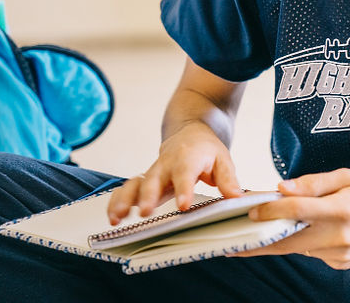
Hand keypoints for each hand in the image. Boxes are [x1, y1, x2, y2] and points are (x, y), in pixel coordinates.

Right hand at [106, 121, 241, 224]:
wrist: (190, 132)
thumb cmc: (206, 149)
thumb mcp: (223, 159)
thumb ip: (228, 179)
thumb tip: (236, 197)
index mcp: (187, 157)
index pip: (185, 173)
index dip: (184, 189)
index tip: (183, 206)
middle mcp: (166, 164)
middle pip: (153, 178)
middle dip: (147, 196)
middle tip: (145, 212)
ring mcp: (153, 172)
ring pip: (134, 183)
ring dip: (124, 199)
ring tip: (117, 218)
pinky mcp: (145, 181)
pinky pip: (128, 189)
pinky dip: (117, 201)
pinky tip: (113, 217)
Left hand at [235, 168, 349, 269]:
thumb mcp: (348, 176)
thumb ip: (314, 183)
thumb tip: (284, 187)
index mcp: (341, 210)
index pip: (296, 211)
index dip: (269, 211)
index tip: (250, 209)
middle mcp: (339, 236)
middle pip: (289, 241)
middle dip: (259, 241)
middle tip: (234, 242)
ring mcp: (341, 254)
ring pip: (300, 247)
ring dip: (282, 238)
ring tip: (264, 228)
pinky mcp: (342, 263)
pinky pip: (313, 252)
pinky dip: (305, 242)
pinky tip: (307, 231)